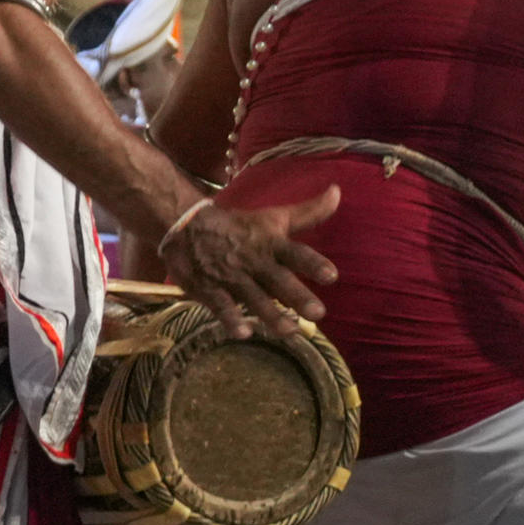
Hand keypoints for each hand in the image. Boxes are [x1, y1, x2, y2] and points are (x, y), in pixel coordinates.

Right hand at [162, 181, 342, 334]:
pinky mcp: (208, 288)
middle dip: (297, 295)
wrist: (186, 225)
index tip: (331, 276)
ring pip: (253, 297)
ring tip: (289, 331)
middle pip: (278, 279)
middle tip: (318, 313)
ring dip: (271, 314)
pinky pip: (220, 305)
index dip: (313, 264)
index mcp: (271, 243)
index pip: (296, 253)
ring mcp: (230, 276)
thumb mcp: (273, 217)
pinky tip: (242, 333)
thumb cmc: (238, 226)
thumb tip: (338, 192)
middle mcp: (254, 261)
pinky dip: (230, 318)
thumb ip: (308, 212)